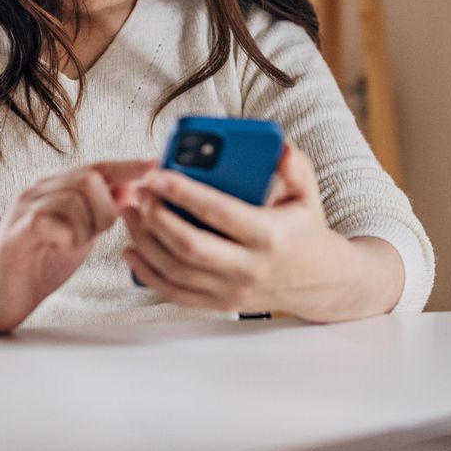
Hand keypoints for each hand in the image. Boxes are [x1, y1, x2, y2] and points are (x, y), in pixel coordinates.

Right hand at [0, 159, 154, 332]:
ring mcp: (24, 210)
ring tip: (74, 244)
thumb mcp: (80, 237)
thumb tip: (132, 191)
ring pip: (73, 199)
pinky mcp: (16, 233)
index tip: (154, 164)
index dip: (126, 166)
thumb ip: (100, 215)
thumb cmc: (37, 266)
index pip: (97, 167)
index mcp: (55, 191)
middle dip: (106, 208)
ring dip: (85, 226)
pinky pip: (50, 220)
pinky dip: (66, 236)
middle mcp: (38, 193)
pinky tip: (61, 248)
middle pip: (89, 179)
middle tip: (97, 233)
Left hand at [120, 142, 397, 321]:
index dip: (183, 193)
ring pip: (176, 270)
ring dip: (145, 242)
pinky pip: (175, 293)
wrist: (320, 281)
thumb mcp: (308, 196)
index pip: (218, 213)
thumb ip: (295, 167)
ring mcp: (232, 291)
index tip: (158, 175)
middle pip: (189, 246)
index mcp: (269, 236)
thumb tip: (278, 146)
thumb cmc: (305, 232)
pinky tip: (132, 251)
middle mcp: (249, 268)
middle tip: (139, 193)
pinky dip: (148, 274)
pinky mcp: (220, 304)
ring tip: (130, 213)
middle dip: (156, 217)